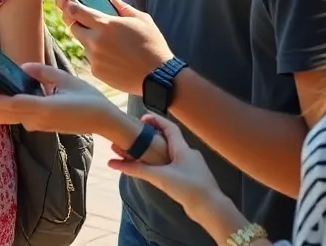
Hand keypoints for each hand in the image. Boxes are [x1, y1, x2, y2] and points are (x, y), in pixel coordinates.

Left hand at [0, 62, 124, 135]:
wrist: (104, 121)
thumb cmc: (89, 99)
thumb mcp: (66, 79)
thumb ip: (43, 73)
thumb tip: (23, 68)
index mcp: (43, 108)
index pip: (10, 104)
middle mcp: (39, 120)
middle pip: (9, 110)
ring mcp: (41, 126)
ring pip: (17, 113)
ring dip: (6, 101)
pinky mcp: (45, 126)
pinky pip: (25, 115)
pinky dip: (18, 104)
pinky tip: (17, 91)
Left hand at [51, 0, 172, 94]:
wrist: (159, 76)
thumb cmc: (153, 45)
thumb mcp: (142, 19)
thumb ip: (124, 7)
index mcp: (105, 24)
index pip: (76, 11)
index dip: (72, 7)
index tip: (72, 6)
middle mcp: (95, 41)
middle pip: (73, 28)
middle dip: (79, 24)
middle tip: (92, 25)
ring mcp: (94, 58)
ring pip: (83, 45)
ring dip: (90, 41)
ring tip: (111, 45)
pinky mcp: (96, 72)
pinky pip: (91, 60)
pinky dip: (98, 57)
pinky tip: (115, 58)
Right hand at [111, 114, 226, 225]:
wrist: (211, 208)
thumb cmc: (188, 188)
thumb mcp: (160, 177)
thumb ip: (138, 169)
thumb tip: (114, 163)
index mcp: (183, 148)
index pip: (169, 127)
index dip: (156, 120)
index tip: (143, 117)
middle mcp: (188, 154)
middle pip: (169, 139)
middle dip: (154, 136)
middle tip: (139, 136)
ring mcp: (191, 166)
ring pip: (172, 154)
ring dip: (158, 151)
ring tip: (144, 153)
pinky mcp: (191, 178)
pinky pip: (175, 166)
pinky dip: (163, 164)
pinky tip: (156, 172)